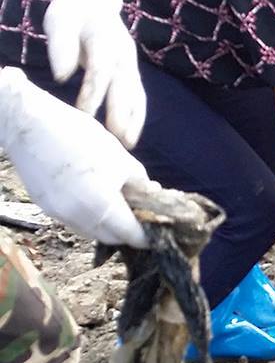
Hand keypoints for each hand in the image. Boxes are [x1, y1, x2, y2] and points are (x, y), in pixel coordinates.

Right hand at [0, 68, 150, 245]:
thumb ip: (138, 182)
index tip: (155, 233)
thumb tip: (150, 195)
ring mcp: (58, 214)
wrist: (30, 126)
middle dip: (126, 231)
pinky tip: (92, 199)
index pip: (130, 234)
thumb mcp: (119, 157)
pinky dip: (87, 217)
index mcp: (102, 205)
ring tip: (116, 206)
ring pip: (90, 231)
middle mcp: (78, 217)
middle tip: (138, 216)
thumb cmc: (80, 136)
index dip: (145, 235)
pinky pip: (73, 221)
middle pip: (110, 237)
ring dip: (106, 225)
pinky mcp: (45, 208)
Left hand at [43, 0, 145, 148]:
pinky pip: (136, 95)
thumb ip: (61, 47)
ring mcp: (130, 62)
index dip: (94, 92)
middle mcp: (123, 52)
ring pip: (136, 92)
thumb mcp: (60, 21)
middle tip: (119, 136)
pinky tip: (130, 135)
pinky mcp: (130, 71)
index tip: (84, 114)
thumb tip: (61, 77)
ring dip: (134, 118)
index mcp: (105, 38)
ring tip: (128, 143)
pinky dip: (135, 115)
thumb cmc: (71, 13)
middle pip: (125, 84)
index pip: (101, 69)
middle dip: (122, 111)